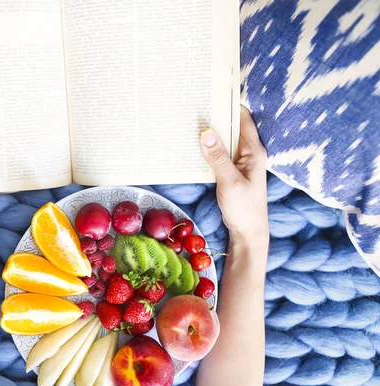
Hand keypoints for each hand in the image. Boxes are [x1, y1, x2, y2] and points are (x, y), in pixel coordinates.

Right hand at [200, 107, 267, 241]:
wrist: (248, 233)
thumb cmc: (244, 209)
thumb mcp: (229, 182)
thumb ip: (218, 158)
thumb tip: (205, 132)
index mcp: (254, 151)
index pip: (243, 119)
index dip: (229, 104)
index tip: (212, 92)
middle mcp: (249, 153)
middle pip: (232, 127)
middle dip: (216, 116)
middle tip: (195, 104)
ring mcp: (240, 162)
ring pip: (224, 140)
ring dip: (211, 132)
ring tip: (191, 120)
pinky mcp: (232, 171)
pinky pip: (220, 153)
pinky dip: (209, 147)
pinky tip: (195, 144)